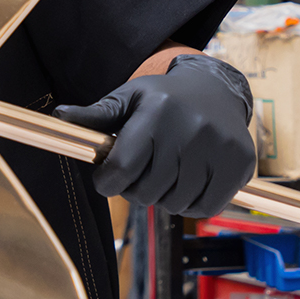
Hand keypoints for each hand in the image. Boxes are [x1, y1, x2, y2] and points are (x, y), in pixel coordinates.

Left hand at [52, 52, 254, 216]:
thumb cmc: (164, 99)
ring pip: (175, 204)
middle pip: (147, 192)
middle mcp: (190, 129)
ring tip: (167, 174)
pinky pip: (205, 208)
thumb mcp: (129, 98)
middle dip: (135, 190)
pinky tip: (189, 182)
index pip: (122, 168)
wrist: (217, 90)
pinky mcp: (240, 164)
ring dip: (165, 197)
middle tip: (141, 174)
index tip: (107, 180)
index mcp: (157, 112)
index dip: (107, 183)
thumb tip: (59, 116)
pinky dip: (192, 204)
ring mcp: (219, 148)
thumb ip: (96, 115)